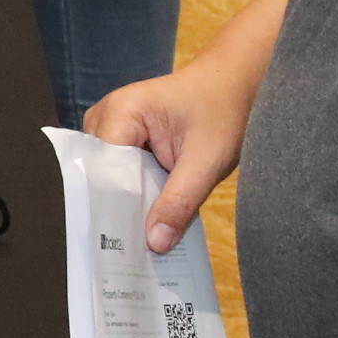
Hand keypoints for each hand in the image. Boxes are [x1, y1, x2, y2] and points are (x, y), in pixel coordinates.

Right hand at [85, 64, 253, 254]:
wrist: (237, 82)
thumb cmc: (225, 111)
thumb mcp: (207, 161)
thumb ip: (179, 202)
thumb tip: (154, 245)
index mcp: (121, 112)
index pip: (101, 170)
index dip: (111, 208)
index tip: (121, 248)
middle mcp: (106, 115)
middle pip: (100, 175)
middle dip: (117, 210)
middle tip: (128, 256)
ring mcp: (113, 123)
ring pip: (109, 176)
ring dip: (127, 202)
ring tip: (135, 243)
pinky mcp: (125, 134)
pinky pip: (121, 169)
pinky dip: (135, 191)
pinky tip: (147, 217)